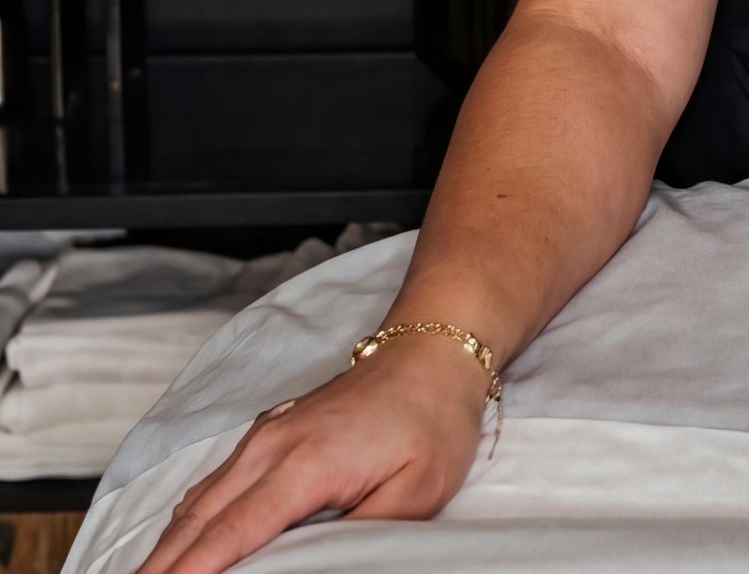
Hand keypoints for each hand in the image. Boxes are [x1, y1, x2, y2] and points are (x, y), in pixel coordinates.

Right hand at [131, 332, 495, 573]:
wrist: (434, 350)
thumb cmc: (433, 420)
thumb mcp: (417, 493)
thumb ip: (361, 541)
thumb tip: (320, 566)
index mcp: (303, 465)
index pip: (227, 536)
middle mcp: (270, 447)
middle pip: (195, 523)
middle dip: (160, 568)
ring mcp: (265, 436)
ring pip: (197, 504)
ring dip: (168, 549)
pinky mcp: (268, 433)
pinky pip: (213, 485)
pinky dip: (188, 522)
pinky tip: (179, 550)